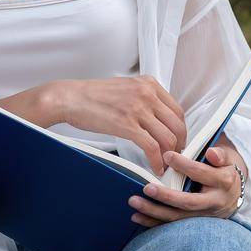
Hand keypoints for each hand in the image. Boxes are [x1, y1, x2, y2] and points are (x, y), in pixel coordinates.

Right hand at [48, 76, 186, 173]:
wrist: (69, 98)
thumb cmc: (92, 96)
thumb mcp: (125, 88)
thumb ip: (143, 98)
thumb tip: (157, 118)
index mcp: (148, 83)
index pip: (177, 110)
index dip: (181, 130)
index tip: (178, 140)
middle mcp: (146, 93)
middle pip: (177, 124)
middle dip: (180, 144)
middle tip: (175, 156)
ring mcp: (138, 108)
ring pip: (168, 137)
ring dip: (170, 155)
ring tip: (165, 164)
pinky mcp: (127, 125)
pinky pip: (152, 147)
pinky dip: (156, 161)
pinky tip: (154, 167)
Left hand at [129, 143, 243, 226]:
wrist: (234, 193)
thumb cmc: (224, 170)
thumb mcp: (228, 158)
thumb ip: (220, 155)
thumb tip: (211, 153)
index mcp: (223, 183)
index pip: (202, 174)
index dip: (185, 165)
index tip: (167, 155)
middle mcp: (214, 202)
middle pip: (189, 202)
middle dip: (167, 196)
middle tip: (146, 188)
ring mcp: (204, 217)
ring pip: (178, 217)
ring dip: (154, 211)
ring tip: (135, 202)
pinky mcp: (194, 225)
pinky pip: (172, 226)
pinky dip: (153, 222)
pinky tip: (137, 217)